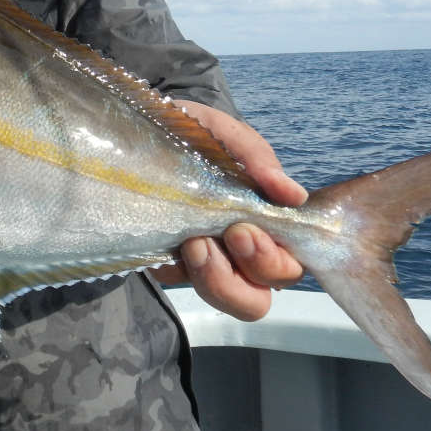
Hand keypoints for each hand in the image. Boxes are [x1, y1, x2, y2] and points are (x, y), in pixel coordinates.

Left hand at [150, 100, 306, 320]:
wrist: (137, 132)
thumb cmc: (194, 134)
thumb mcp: (225, 134)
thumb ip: (257, 158)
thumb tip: (293, 195)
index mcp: (263, 224)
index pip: (286, 267)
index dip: (271, 260)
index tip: (243, 230)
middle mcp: (238, 252)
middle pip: (258, 297)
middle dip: (247, 271)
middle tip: (227, 235)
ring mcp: (203, 261)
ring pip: (223, 298)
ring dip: (213, 277)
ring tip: (192, 242)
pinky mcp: (168, 262)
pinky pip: (176, 281)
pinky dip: (175, 267)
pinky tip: (167, 239)